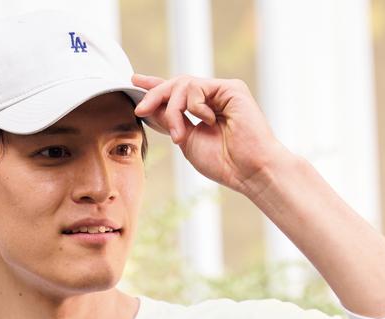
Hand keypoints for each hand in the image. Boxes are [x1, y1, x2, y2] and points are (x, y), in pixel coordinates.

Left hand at [130, 72, 290, 194]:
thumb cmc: (223, 163)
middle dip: (155, 96)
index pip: (176, 93)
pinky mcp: (231, 88)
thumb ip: (170, 121)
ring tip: (179, 136)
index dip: (155, 87)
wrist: (248, 171)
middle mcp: (213, 98)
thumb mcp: (187, 141)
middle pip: (176, 85)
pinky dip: (194, 106)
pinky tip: (207, 121)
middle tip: (140, 110)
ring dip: (173, 110)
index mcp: (203, 110)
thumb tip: (149, 106)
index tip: (135, 81)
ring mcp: (222, 92)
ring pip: (183, 85)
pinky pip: (197, 87)